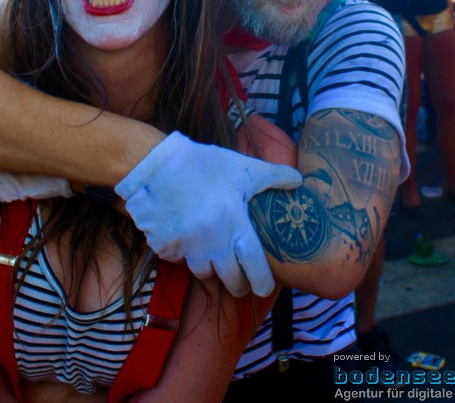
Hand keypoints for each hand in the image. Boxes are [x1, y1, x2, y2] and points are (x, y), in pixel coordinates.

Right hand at [115, 131, 302, 296]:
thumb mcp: (242, 168)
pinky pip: (178, 260)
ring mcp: (187, 247)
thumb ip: (273, 177)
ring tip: (213, 256)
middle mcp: (212, 242)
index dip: (262, 283)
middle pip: (230, 280)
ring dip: (210, 268)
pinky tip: (184, 237)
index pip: (254, 268)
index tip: (264, 289)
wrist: (155, 164)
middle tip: (240, 280)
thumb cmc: (204, 165)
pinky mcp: (164, 247)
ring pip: (203, 272)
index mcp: (235, 225)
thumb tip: (299, 181)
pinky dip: (183, 254)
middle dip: (238, 283)